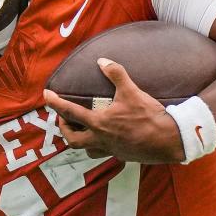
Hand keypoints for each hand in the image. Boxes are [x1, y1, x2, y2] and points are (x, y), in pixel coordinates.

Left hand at [43, 58, 183, 163]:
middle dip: (64, 129)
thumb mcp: (132, 91)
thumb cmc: (149, 117)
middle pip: (72, 139)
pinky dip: (98, 146)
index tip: (46, 96)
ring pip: (86, 150)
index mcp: (99, 123)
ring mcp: (111, 150)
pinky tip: (104, 138)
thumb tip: (102, 60)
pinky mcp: (122, 155)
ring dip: (80, 141)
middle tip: (64, 119)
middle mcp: (101, 139)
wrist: (169, 140)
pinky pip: (103, 153)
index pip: (70, 112)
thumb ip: (115, 74)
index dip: (55, 103)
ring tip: (81, 130)